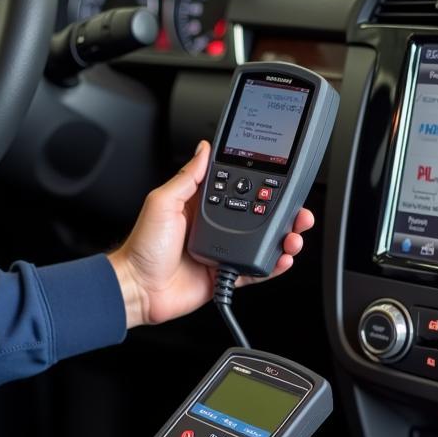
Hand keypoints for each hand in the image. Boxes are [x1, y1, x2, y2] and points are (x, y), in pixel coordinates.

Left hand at [107, 142, 314, 328]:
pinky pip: (255, 271)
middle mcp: (216, 228)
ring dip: (283, 239)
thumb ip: (187, 177)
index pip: (240, 190)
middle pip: (259, 217)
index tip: (281, 181)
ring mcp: (223, 251)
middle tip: (299, 212)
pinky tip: (282, 258)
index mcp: (202, 207)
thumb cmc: (143, 247)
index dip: (263, 187)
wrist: (138, 287)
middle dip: (284, 214)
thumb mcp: (162, 202)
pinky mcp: (225, 275)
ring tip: (294, 236)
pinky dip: (272, 266)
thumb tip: (204, 149)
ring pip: (262, 243)